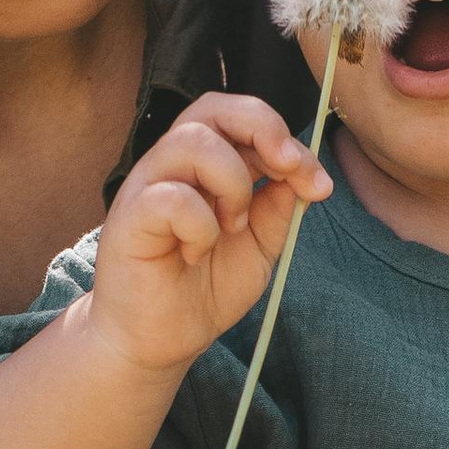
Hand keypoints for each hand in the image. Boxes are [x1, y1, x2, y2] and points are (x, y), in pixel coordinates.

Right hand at [84, 92, 330, 381]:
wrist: (158, 340)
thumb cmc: (202, 287)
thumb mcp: (259, 247)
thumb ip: (278, 208)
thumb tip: (304, 173)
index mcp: (208, 165)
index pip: (244, 119)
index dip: (287, 139)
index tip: (319, 184)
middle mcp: (175, 165)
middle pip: (214, 107)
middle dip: (263, 128)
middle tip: (288, 169)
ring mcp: (148, 186)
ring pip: (193, 142)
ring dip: (231, 184)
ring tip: (232, 227)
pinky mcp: (129, 217)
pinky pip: (171, 196)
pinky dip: (200, 225)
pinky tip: (197, 253)